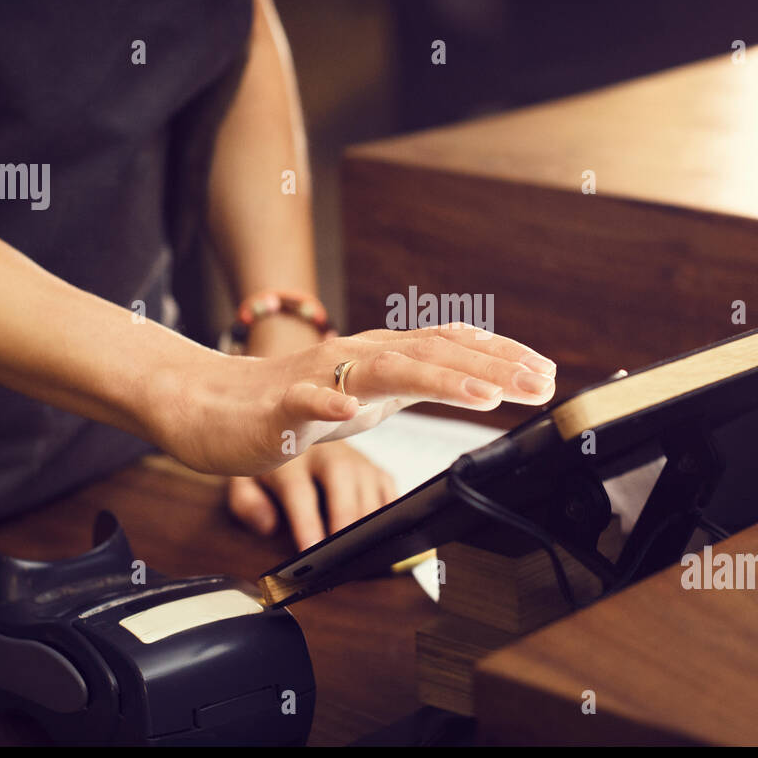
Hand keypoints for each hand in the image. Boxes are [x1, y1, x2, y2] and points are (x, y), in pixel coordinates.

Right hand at [144, 324, 555, 476]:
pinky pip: (305, 402)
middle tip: (540, 384)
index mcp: (381, 356)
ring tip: (484, 395)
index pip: (451, 345)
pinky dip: (329, 404)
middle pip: (432, 353)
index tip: (546, 372)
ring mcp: (320, 377)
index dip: (501, 355)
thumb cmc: (291, 403)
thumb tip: (475, 380)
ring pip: (383, 371)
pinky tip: (349, 412)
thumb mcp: (369, 392)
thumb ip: (414, 382)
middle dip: (492, 368)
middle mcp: (357, 356)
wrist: (211, 406)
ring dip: (438, 379)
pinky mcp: (280, 405)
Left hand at [227, 440, 396, 549]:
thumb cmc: (270, 467)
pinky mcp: (374, 468)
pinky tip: (387, 537)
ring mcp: (355, 459)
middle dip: (345, 519)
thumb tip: (268, 525)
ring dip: (370, 521)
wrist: (289, 429)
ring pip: (369, 486)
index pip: (299, 490)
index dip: (306, 522)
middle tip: (344, 554)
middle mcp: (327, 453)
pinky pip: (389, 490)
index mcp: (291, 456)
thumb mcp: (245, 481)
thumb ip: (247, 503)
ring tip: (365, 554)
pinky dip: (391, 513)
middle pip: (342, 482)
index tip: (310, 550)